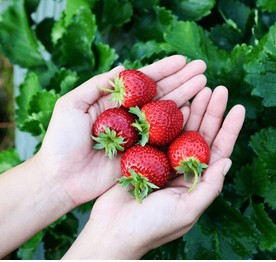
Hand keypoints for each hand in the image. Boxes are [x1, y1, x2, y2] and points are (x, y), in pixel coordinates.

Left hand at [35, 55, 206, 205]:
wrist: (62, 177)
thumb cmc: (62, 141)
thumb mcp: (71, 106)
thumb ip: (96, 86)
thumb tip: (122, 66)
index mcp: (115, 101)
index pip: (144, 81)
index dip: (164, 69)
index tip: (183, 60)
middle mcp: (131, 115)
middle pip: (161, 93)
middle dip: (182, 79)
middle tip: (203, 69)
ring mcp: (139, 134)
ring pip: (167, 112)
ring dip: (186, 97)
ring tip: (204, 84)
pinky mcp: (144, 152)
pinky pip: (165, 136)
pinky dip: (179, 123)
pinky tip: (194, 110)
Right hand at [63, 86, 245, 258]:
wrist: (113, 231)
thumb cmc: (152, 227)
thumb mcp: (186, 210)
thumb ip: (209, 187)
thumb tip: (228, 161)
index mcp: (197, 181)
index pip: (219, 151)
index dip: (230, 129)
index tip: (239, 107)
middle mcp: (183, 168)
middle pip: (202, 135)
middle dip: (212, 112)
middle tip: (220, 89)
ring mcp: (164, 160)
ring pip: (183, 129)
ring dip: (193, 109)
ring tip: (202, 88)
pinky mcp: (144, 155)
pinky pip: (159, 131)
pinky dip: (168, 116)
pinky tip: (177, 100)